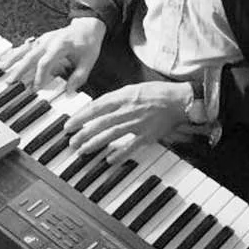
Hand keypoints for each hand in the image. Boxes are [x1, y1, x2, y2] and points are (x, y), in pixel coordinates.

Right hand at [0, 17, 106, 90]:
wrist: (87, 25)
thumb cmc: (88, 43)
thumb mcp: (89, 61)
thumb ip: (79, 77)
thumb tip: (69, 91)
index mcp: (61, 45)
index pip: (46, 61)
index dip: (40, 75)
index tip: (36, 87)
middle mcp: (49, 40)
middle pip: (31, 56)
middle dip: (19, 69)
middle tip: (10, 81)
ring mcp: (43, 39)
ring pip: (24, 50)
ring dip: (12, 59)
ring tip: (2, 69)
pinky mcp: (40, 40)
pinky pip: (25, 46)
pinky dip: (14, 53)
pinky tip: (5, 60)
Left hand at [64, 81, 193, 163]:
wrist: (180, 100)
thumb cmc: (157, 93)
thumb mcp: (133, 88)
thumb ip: (116, 98)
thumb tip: (98, 107)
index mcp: (123, 96)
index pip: (96, 107)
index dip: (80, 117)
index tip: (69, 124)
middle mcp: (128, 110)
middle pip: (100, 123)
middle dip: (83, 133)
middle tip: (71, 141)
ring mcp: (137, 123)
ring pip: (111, 134)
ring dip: (95, 143)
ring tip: (82, 150)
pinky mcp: (147, 135)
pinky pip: (131, 146)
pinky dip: (120, 154)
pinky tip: (109, 160)